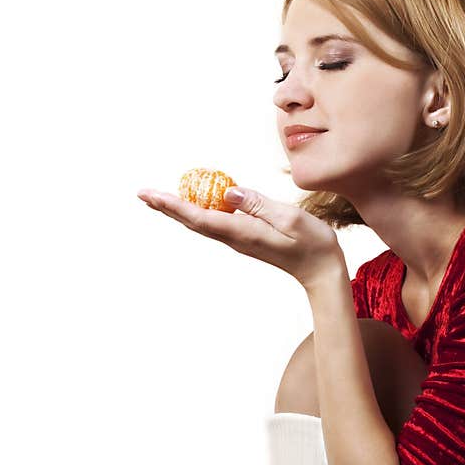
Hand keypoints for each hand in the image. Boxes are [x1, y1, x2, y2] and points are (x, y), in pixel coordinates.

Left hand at [137, 185, 342, 288]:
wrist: (322, 271)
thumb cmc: (312, 244)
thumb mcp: (290, 218)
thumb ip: (258, 204)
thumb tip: (227, 192)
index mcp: (242, 233)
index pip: (200, 217)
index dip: (174, 205)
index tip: (153, 195)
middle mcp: (234, 238)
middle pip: (193, 221)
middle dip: (166, 207)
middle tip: (142, 194)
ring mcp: (239, 239)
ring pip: (202, 222)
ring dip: (178, 210)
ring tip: (157, 197)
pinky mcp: (245, 237)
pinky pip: (216, 221)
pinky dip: (198, 211)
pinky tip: (193, 202)